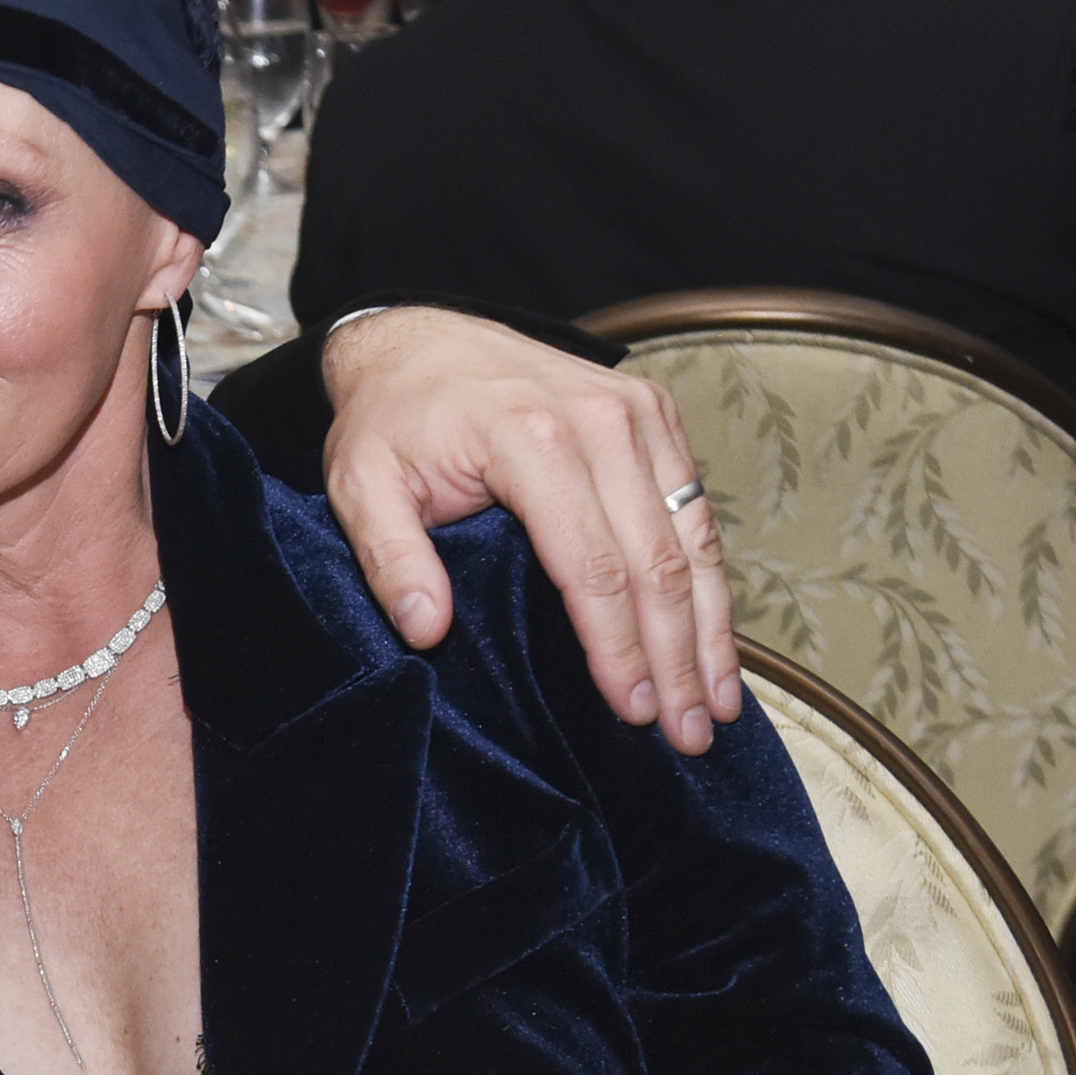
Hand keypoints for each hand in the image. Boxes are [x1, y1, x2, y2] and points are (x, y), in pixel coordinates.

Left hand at [319, 308, 738, 752]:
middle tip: (686, 734)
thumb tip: (426, 629)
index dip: (617, 647)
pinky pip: (697, 509)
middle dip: (676, 657)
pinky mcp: (655, 415)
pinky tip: (714, 640)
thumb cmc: (393, 420)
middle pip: (658, 561)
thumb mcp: (359, 485)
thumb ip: (390, 557)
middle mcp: (600, 421)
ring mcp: (637, 414)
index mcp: (530, 439)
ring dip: (710, 630)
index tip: (631, 710)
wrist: (423, 339)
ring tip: (716, 707)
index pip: (591, 566)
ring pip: (694, 539)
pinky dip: (711, 580)